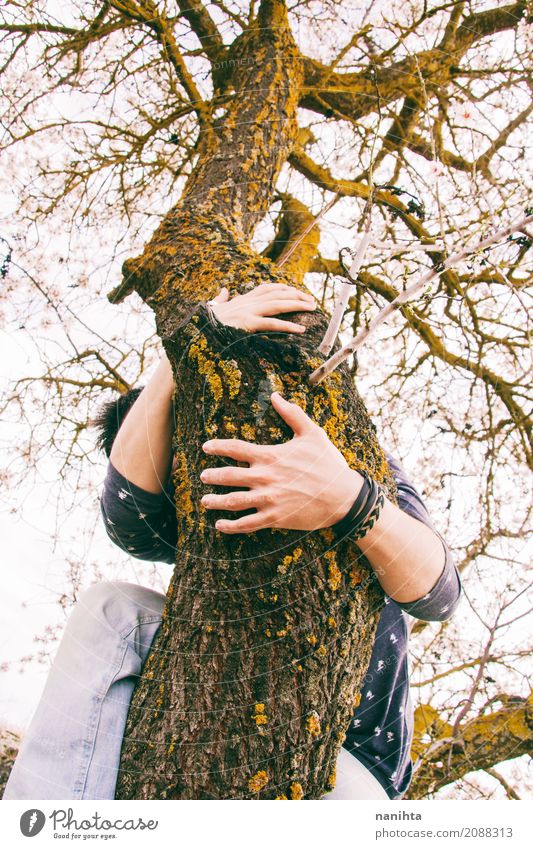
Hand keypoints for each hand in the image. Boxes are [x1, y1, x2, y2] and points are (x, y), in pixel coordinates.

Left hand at [200, 392, 362, 532]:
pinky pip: (247, 524)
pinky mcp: (275, 518)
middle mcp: (265, 478)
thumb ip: (292, 414)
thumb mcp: (312, 433)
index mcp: (270, 456)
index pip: (236, 448)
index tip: (206, 447)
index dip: (218, 446)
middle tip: (202, 476)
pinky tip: (220, 525)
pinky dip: (231, 526)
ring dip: (216, 502)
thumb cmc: (328, 463)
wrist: (343, 496)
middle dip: (212, 476)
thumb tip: (276, 395)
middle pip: (229, 476)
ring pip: (233, 502)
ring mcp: (268, 499)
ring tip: (205, 501)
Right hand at [208, 282, 315, 333]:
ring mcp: (247, 311)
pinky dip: (287, 326)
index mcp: (242, 299)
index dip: (283, 289)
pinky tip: (299, 330)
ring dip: (297, 304)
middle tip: (311, 301)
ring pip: (278, 304)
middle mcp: (247, 301)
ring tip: (311, 307)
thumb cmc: (205, 322)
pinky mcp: (247, 324)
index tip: (296, 291)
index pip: (266, 288)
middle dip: (296, 295)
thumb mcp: (214, 307)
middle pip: (277, 293)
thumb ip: (221, 299)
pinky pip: (271, 324)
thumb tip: (223, 290)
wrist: (196, 329)